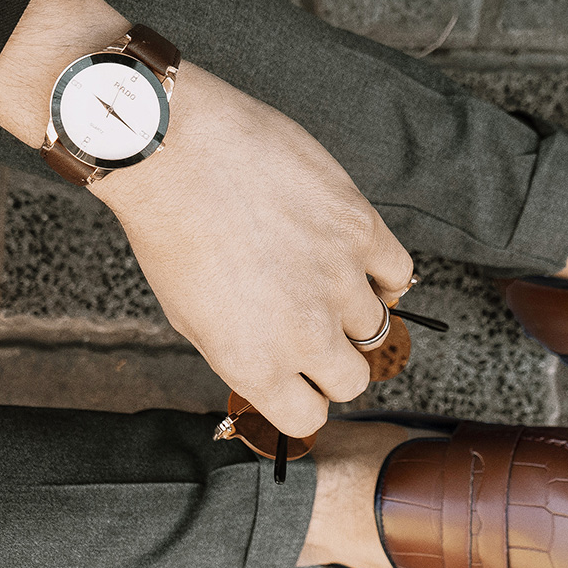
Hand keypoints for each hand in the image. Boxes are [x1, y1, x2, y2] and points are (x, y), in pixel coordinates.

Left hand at [0, 0, 412, 437]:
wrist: (174, 150)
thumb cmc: (169, 227)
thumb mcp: (189, 316)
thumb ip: (244, 353)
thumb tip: (277, 368)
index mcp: (255, 364)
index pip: (309, 418)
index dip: (304, 397)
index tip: (299, 380)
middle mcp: (305, 333)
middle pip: (352, 380)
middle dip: (334, 362)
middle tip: (317, 331)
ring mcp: (340, 281)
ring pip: (378, 327)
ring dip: (355, 312)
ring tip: (325, 282)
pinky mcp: (362, 230)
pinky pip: (399, 273)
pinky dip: (384, 273)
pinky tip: (357, 260)